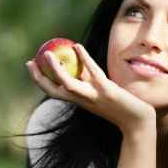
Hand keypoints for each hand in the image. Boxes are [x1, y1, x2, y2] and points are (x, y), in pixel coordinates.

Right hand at [26, 43, 155, 133]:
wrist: (137, 122)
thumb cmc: (119, 107)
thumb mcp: (99, 93)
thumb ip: (88, 82)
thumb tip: (79, 63)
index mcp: (78, 101)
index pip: (52, 92)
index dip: (39, 79)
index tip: (31, 66)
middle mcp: (82, 100)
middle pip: (53, 90)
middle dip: (38, 77)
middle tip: (30, 62)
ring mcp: (93, 96)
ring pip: (68, 84)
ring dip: (55, 70)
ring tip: (47, 54)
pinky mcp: (107, 90)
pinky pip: (93, 72)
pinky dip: (84, 58)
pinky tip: (77, 46)